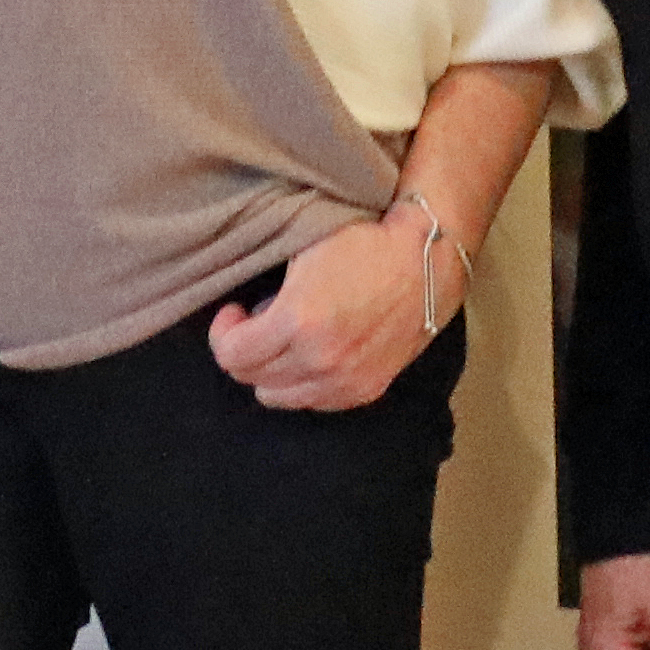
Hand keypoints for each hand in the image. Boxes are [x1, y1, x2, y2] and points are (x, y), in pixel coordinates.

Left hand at [203, 194, 459, 414]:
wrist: (425, 262)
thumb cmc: (363, 245)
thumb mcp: (302, 253)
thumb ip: (268, 292)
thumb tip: (249, 318)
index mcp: (298, 322)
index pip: (231, 355)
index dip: (223, 331)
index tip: (234, 312)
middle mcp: (319, 361)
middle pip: (251, 378)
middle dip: (245, 350)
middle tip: (257, 324)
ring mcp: (344, 382)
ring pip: (278, 398)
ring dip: (271, 371)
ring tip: (285, 341)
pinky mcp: (365, 391)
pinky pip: (313, 403)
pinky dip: (303, 384)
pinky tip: (312, 355)